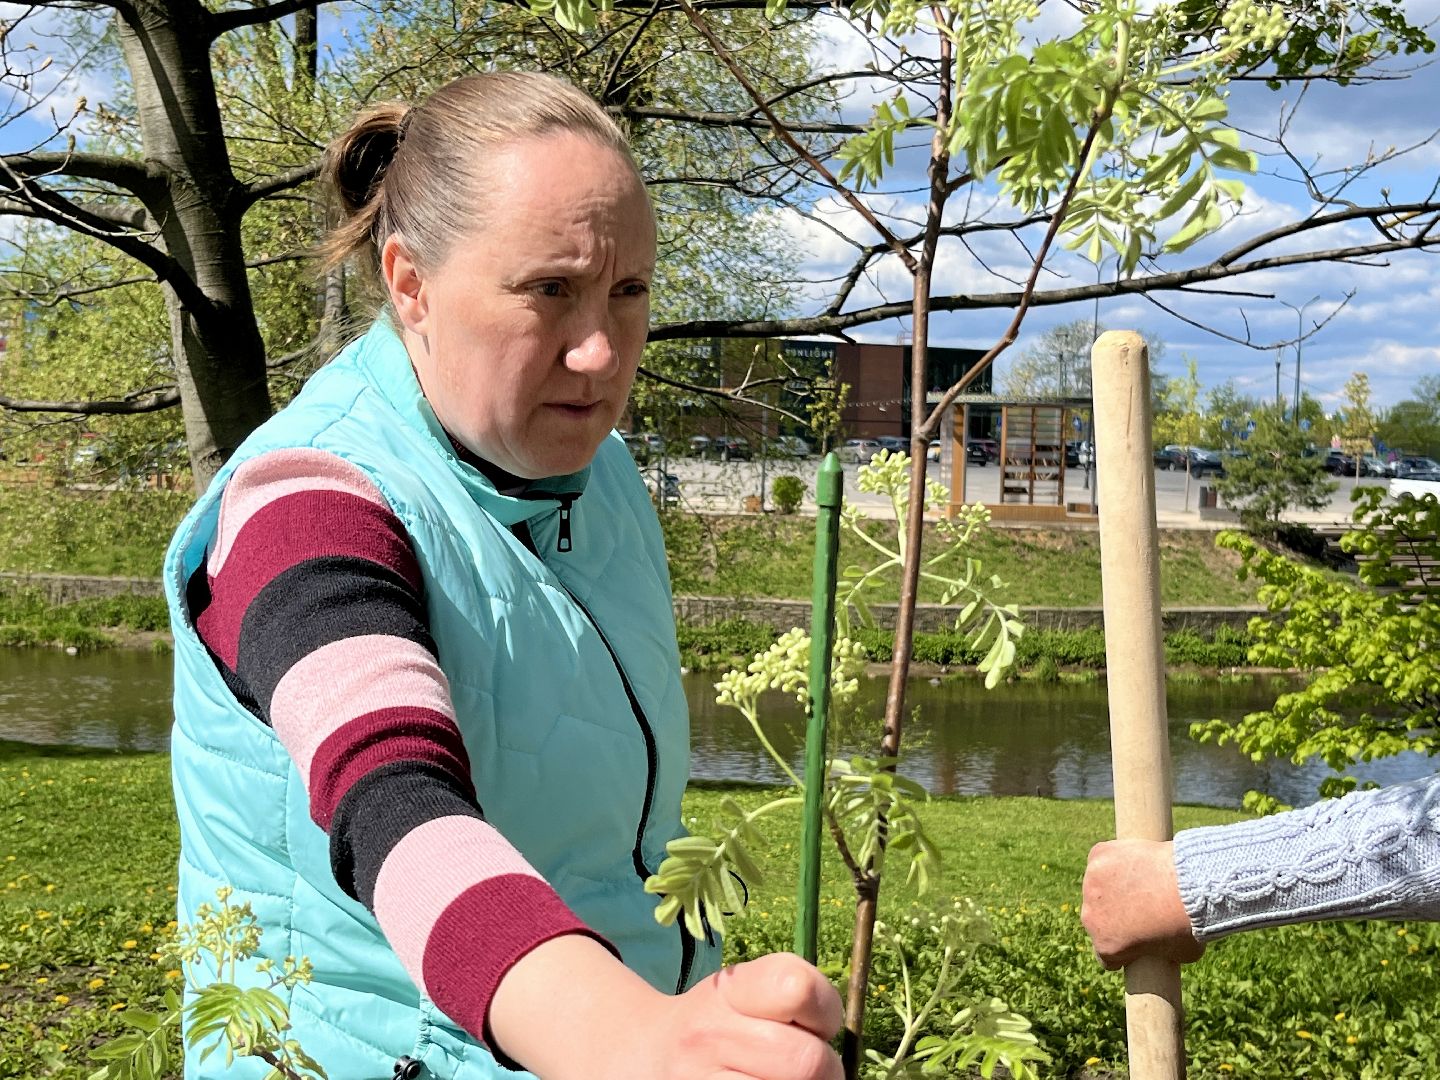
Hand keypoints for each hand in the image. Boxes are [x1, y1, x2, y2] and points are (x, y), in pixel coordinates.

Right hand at [491, 936, 842, 1079]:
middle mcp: (708, 1036)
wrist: (633, 1060)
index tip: (817, 1025)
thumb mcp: (741, 995)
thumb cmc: (711, 1029)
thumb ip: (793, 1003)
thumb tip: (844, 1053)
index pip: (798, 986)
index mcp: (728, 991)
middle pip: (807, 1062)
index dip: (825, 1012)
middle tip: (809, 1073)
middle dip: (826, 1073)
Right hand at [1081, 839, 1204, 968]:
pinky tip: (1135, 860)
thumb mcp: (1179, 953)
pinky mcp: (1098, 855)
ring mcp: (1091, 882)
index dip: (1123, 949)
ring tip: (1143, 881)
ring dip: (1114, 885)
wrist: (1189, 884)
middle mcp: (1090, 916)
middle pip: (1097, 917)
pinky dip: (1116, 859)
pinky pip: (1103, 857)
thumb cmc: (1188, 923)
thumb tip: (1162, 945)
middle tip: (1143, 906)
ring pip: (1099, 885)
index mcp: (1106, 946)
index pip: (1106, 955)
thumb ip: (1159, 951)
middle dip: (1115, 915)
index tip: (1136, 941)